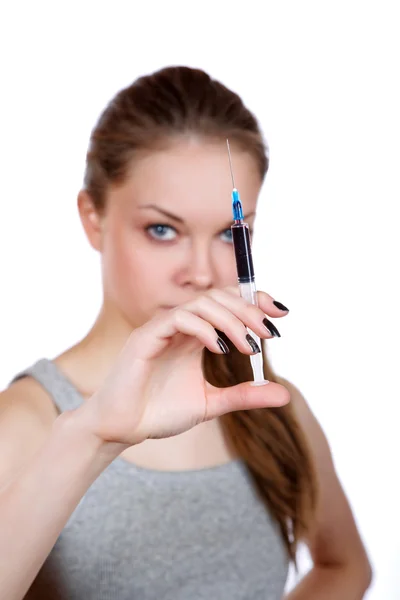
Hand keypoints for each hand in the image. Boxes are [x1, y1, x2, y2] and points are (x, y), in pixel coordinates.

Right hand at [77, 287, 289, 446]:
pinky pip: (178, 319)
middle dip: (248, 310)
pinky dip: (204, 329)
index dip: (254, 301)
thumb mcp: (213, 403)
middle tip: (268, 333)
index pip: (227, 303)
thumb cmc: (159, 412)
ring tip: (248, 345)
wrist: (123, 429)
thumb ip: (245, 394)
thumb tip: (285, 394)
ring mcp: (162, 328)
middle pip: (218, 297)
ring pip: (201, 303)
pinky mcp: (146, 337)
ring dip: (230, 320)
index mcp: (195, 335)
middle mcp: (180, 326)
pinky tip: (220, 348)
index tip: (280, 314)